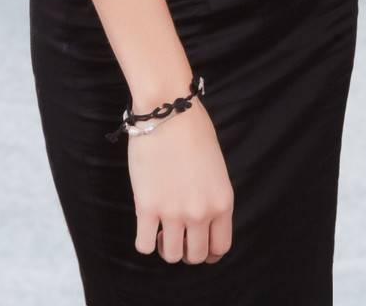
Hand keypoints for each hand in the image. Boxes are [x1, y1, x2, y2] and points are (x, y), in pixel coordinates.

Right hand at [130, 95, 233, 265]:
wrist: (168, 110)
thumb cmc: (194, 129)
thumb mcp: (216, 166)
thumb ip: (211, 194)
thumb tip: (201, 215)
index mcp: (222, 201)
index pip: (221, 246)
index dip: (210, 251)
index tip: (199, 244)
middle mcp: (201, 212)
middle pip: (196, 256)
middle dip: (187, 250)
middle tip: (178, 236)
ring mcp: (173, 213)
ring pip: (171, 255)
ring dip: (165, 247)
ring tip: (161, 230)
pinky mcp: (147, 208)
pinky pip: (144, 246)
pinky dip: (144, 242)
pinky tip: (146, 226)